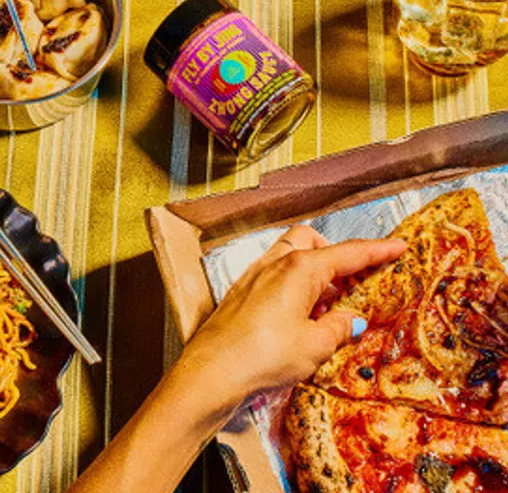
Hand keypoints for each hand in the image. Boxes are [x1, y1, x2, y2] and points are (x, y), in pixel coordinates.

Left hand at [178, 226, 406, 408]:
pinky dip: (292, 285)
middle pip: (312, 241)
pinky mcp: (240, 292)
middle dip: (335, 254)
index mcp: (299, 269)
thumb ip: (339, 327)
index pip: (348, 253)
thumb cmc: (263, 355)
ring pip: (289, 256)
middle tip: (355, 281)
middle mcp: (274, 264)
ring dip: (312, 271)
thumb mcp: (316, 345)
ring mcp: (253, 276)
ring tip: (328, 303)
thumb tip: (350, 319)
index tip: (398, 247)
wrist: (213, 370)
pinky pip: (272, 275)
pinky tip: (298, 314)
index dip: (377, 250)